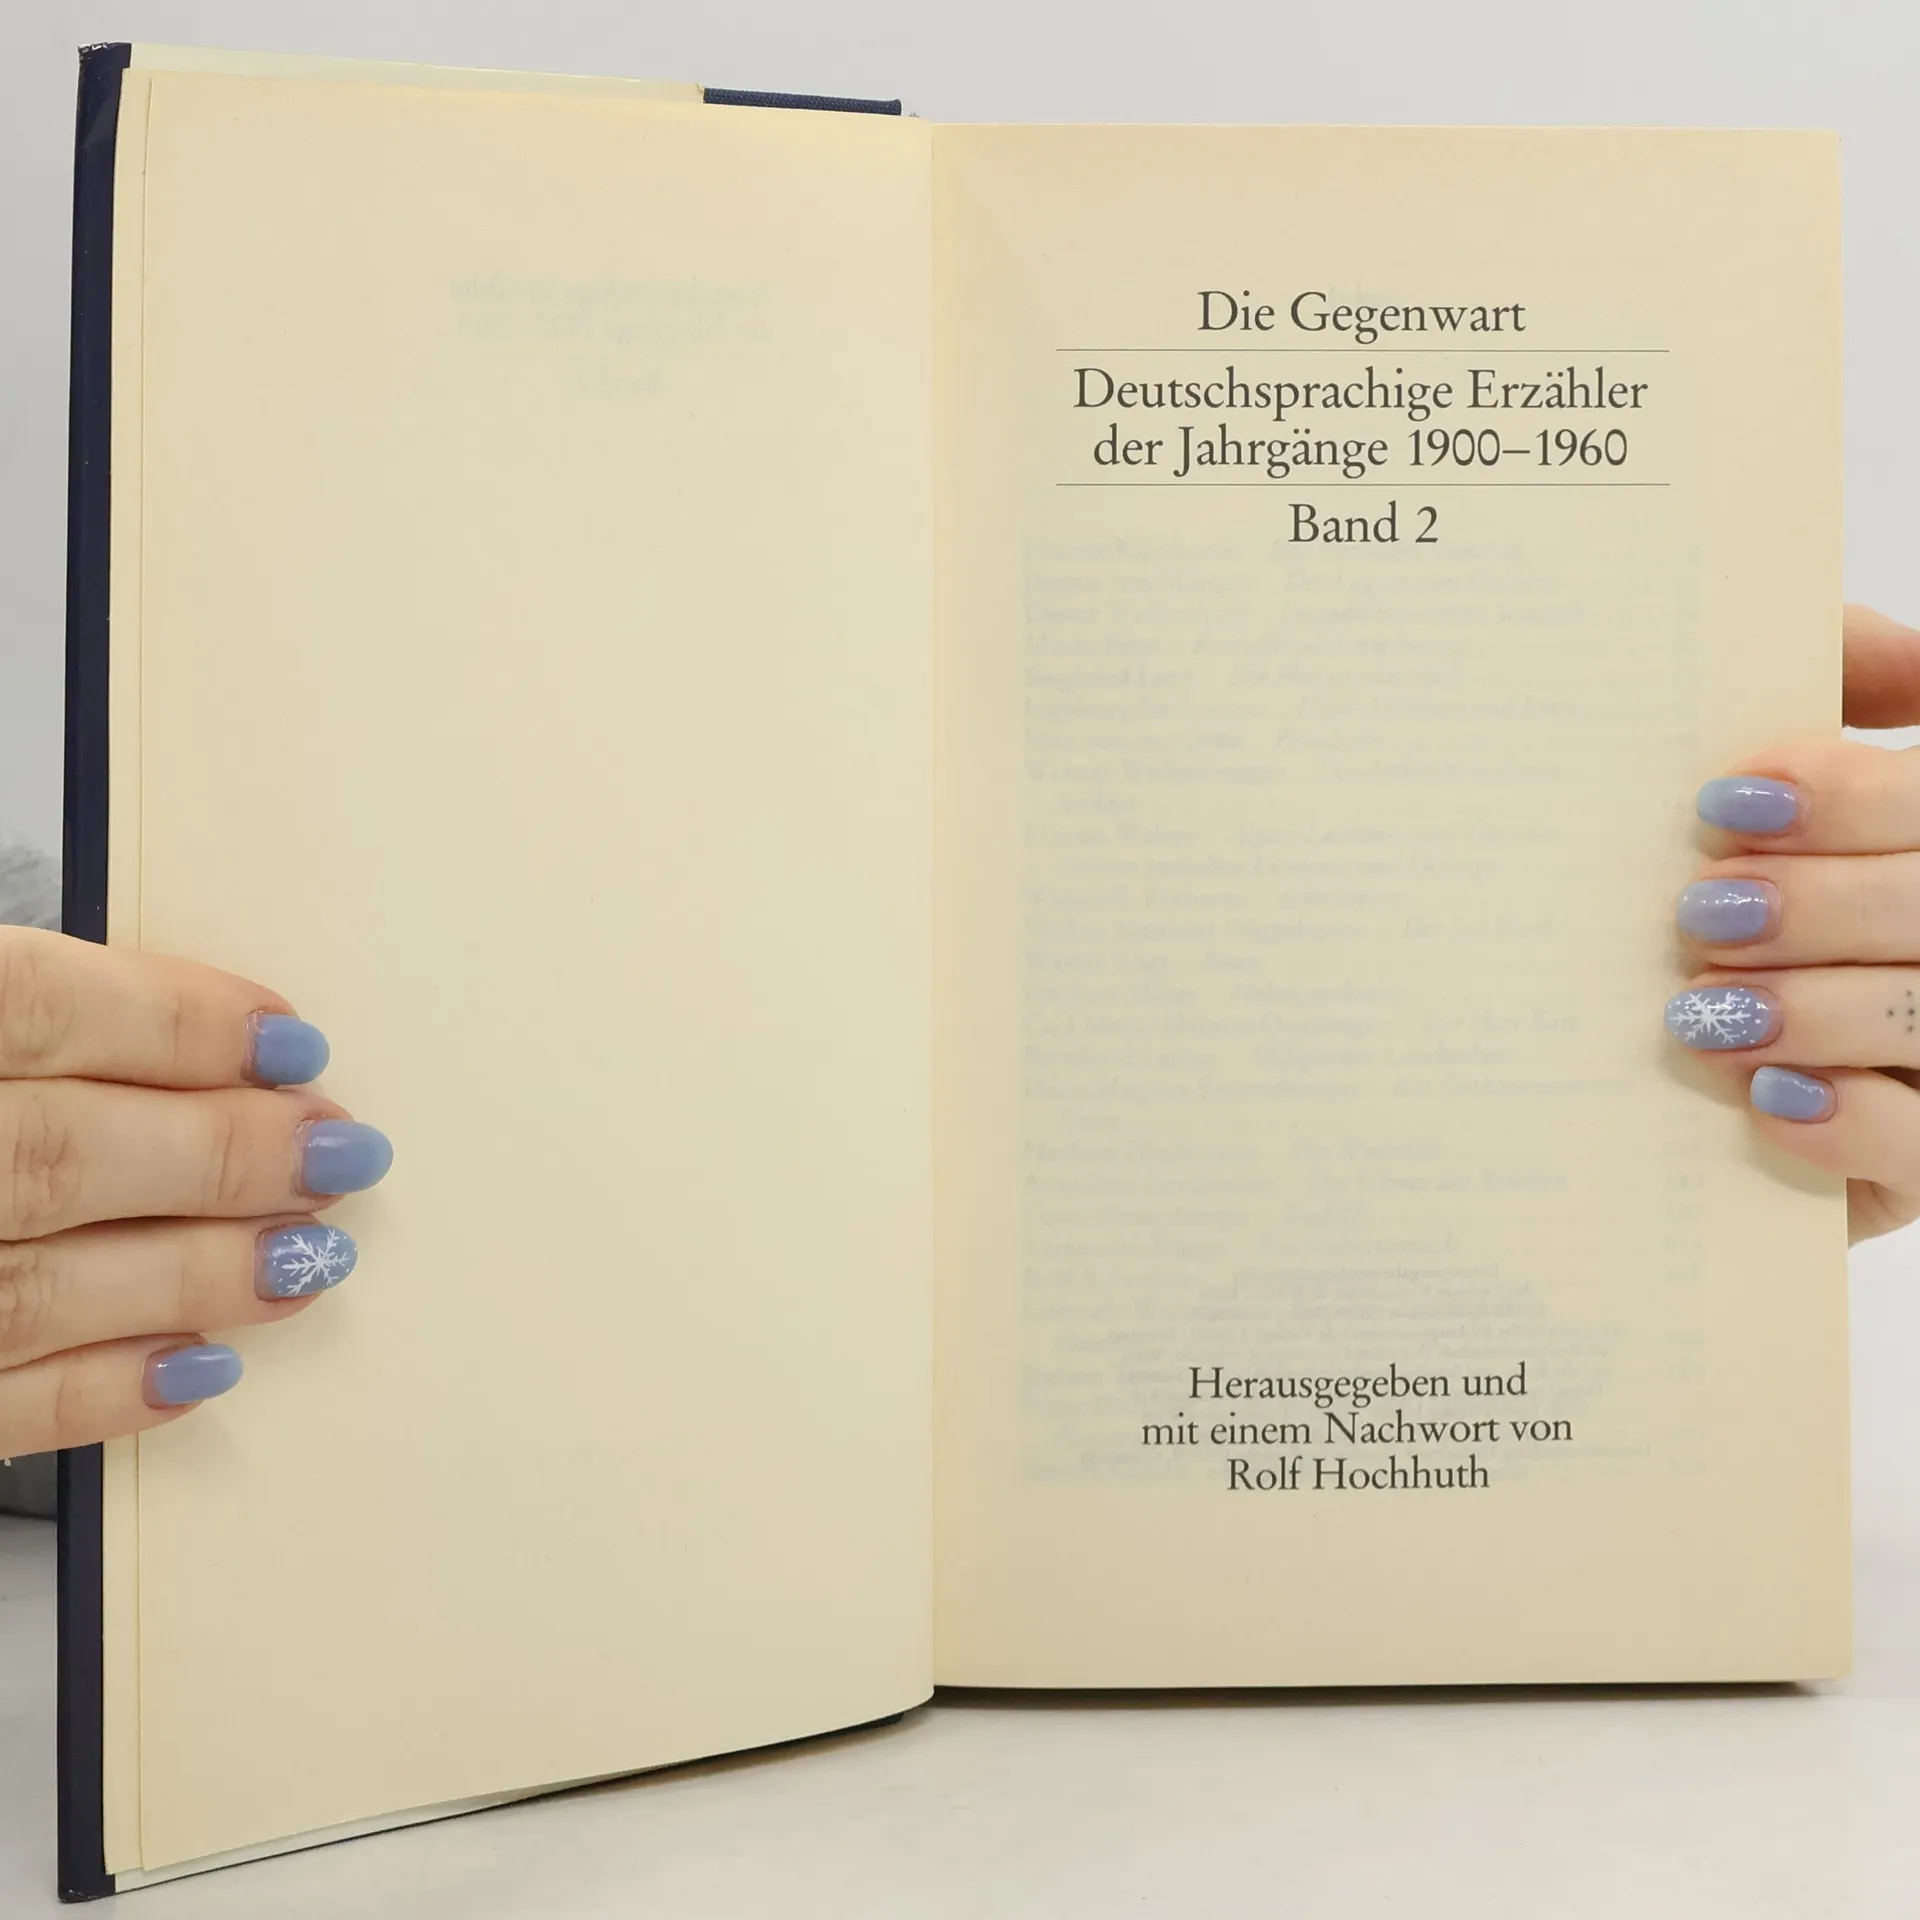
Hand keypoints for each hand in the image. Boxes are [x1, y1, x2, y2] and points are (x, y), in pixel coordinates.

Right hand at [0, 930, 389, 1453]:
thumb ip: (42, 1022)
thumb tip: (215, 1046)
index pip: (41, 1010)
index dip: (179, 1023)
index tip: (295, 1043)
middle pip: (56, 1155)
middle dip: (221, 1155)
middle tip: (340, 1157)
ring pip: (34, 1288)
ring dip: (192, 1275)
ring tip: (305, 1263)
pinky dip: (98, 1394)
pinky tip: (199, 1370)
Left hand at [1667, 605, 1919, 1240]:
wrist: (1677, 1078)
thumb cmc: (1736, 903)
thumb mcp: (1769, 796)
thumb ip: (1837, 688)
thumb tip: (1880, 652)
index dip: (1850, 798)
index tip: (1728, 798)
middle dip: (1819, 905)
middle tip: (1700, 912)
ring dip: (1816, 1010)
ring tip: (1699, 1010)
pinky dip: (1853, 1126)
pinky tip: (1770, 1100)